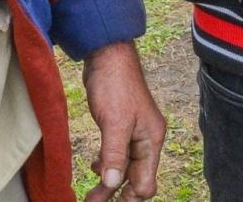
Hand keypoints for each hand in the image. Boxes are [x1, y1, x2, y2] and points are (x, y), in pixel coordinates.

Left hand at [82, 41, 165, 200]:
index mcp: (151, 140)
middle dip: (116, 193)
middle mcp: (146, 139)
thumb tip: (113, 184)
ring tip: (91, 194)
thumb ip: (115, 155)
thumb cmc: (115, 84)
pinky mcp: (121, 126)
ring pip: (125, 167)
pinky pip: (117, 154)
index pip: (146, 182)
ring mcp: (134, 132)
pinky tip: (95, 165)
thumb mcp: (114, 122)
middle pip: (135, 178)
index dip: (128, 197)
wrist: (107, 55)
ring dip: (109, 180)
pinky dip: (107, 164)